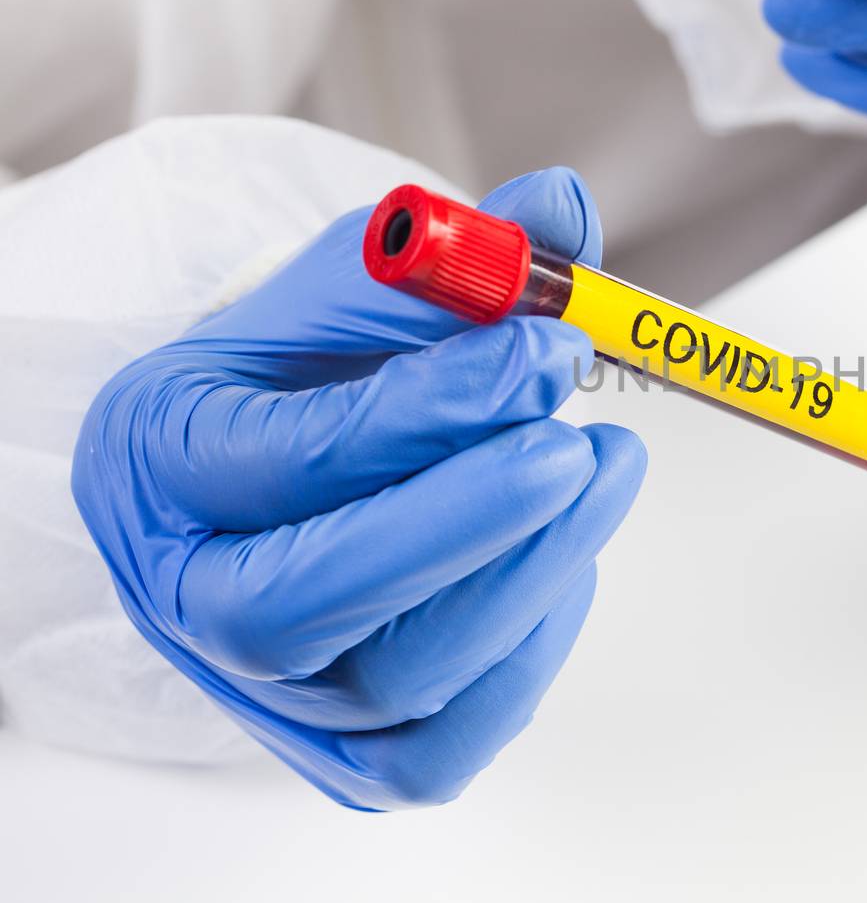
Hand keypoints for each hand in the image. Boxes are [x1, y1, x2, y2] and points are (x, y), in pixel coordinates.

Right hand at [71, 169, 646, 809]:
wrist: (283, 478)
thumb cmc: (314, 376)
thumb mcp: (367, 290)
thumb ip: (464, 254)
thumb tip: (564, 204)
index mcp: (162, 461)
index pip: (281, 458)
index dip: (425, 410)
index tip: (546, 346)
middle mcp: (189, 597)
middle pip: (305, 602)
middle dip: (466, 521)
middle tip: (581, 444)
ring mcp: (263, 697)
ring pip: (395, 680)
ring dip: (530, 571)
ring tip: (605, 466)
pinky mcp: (345, 759)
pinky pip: (448, 742)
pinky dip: (529, 654)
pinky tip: (565, 560)